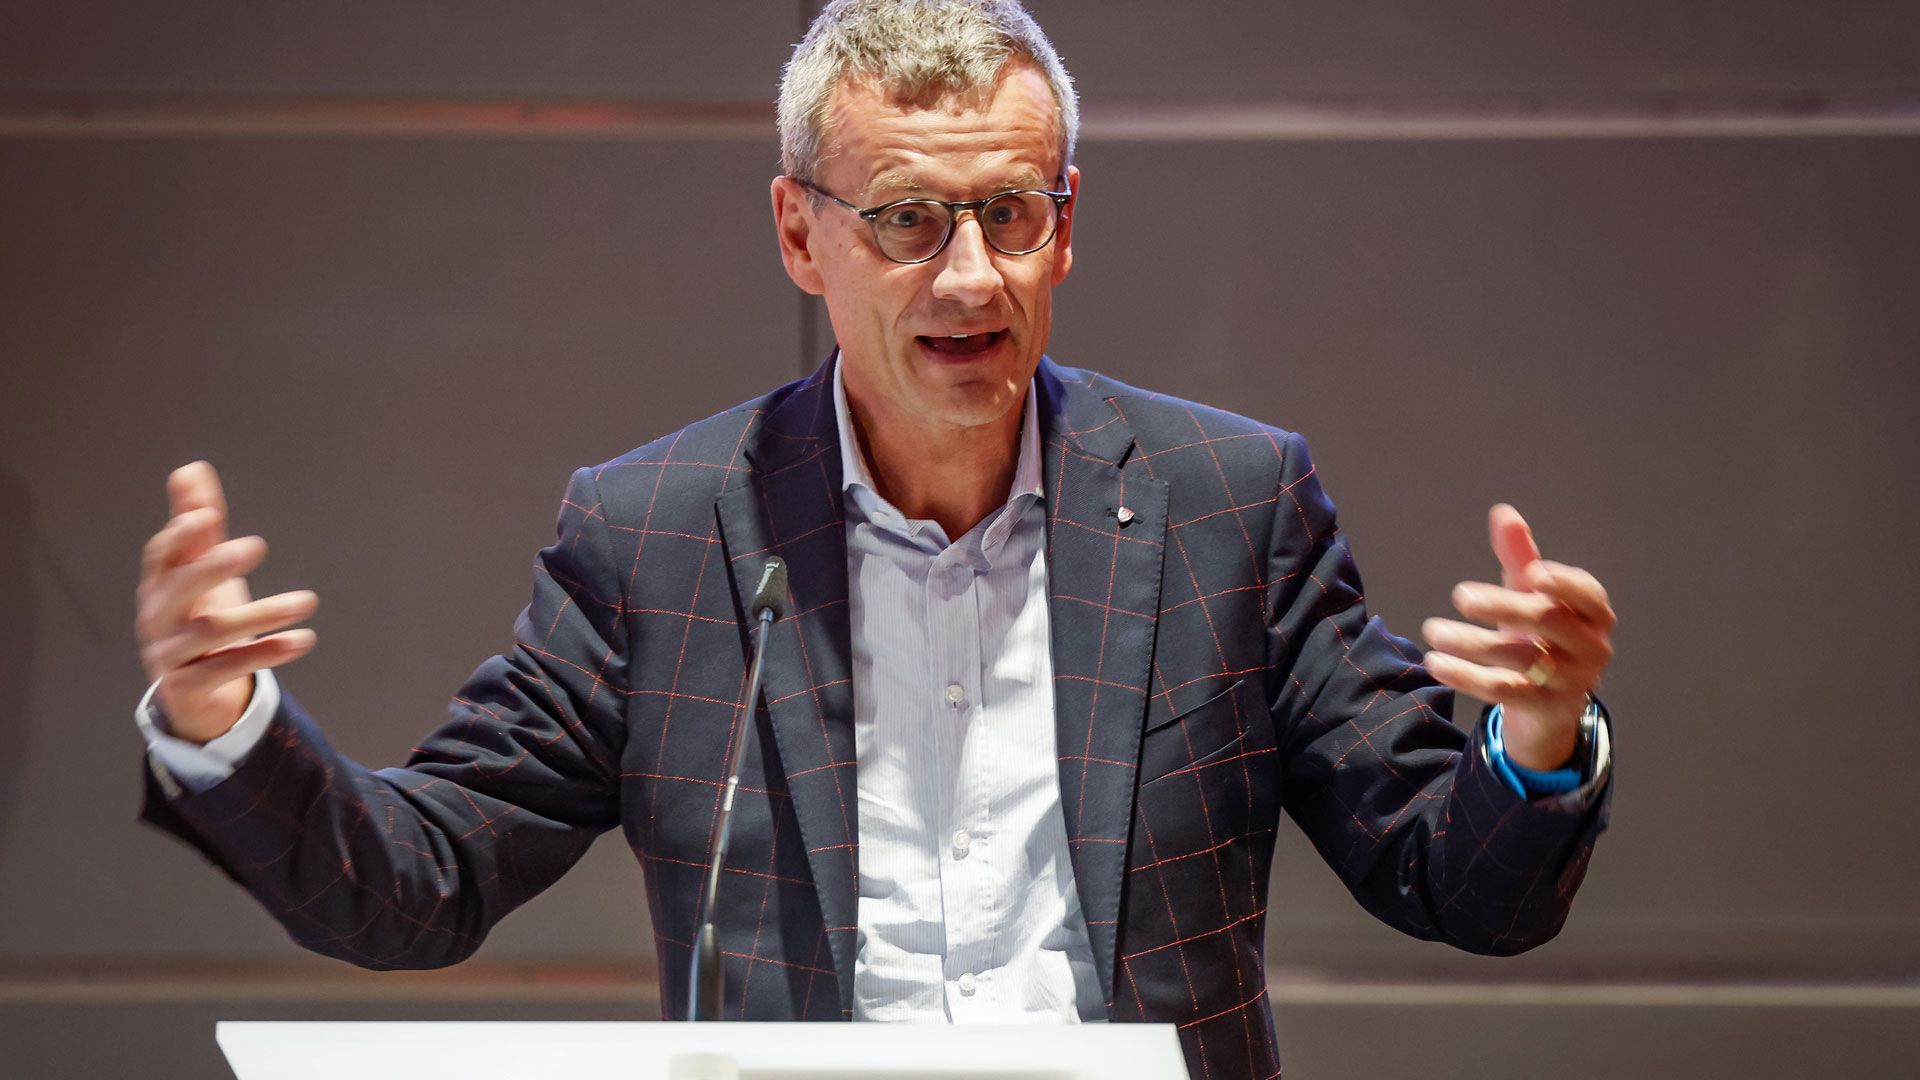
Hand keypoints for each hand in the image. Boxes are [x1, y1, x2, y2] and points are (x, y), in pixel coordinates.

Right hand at [135, 461, 317, 743]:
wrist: (190, 692)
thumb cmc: (196, 617)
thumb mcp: (199, 572)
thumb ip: (199, 526)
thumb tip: (192, 469)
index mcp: (159, 585)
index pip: (161, 555)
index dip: (180, 536)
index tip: (206, 514)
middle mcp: (158, 617)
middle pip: (180, 589)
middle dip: (214, 566)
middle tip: (257, 545)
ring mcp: (170, 654)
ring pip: (211, 632)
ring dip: (263, 614)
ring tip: (308, 601)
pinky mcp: (189, 686)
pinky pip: (227, 668)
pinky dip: (266, 652)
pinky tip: (304, 640)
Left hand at [1421, 504, 1615, 770]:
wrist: (1547, 703)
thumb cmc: (1540, 635)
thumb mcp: (1530, 595)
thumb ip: (1519, 557)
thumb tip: (1503, 513)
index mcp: (1593, 613)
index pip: (1587, 594)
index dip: (1564, 583)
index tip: (1533, 573)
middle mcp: (1591, 647)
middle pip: (1549, 622)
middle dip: (1503, 606)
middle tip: (1460, 595)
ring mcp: (1572, 681)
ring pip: (1521, 657)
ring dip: (1472, 643)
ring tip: (1432, 630)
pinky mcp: (1545, 708)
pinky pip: (1504, 691)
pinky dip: (1466, 676)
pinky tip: (1435, 662)